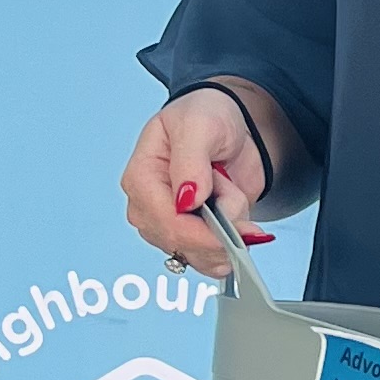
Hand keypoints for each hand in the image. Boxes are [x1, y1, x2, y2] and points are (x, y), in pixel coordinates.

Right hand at [120, 88, 267, 274]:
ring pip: (198, 256)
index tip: (235, 227)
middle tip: (235, 195)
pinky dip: (230, 251)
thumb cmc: (207, 117)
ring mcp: (169, 225)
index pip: (164, 220)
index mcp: (141, 177)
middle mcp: (149, 206)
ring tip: (231, 197)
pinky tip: (239, 229)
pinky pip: (208, 262)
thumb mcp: (199, 125)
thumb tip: (187, 199)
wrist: (232, 128)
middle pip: (180, 242)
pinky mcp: (191, 236)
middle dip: (220, 228)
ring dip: (228, 235)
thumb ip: (191, 161)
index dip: (202, 231)